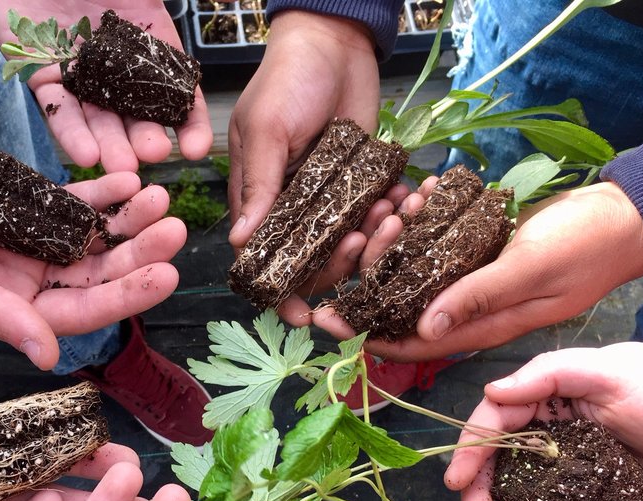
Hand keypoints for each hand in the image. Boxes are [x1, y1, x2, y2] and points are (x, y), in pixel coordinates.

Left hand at [0, 0, 212, 170]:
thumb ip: (158, 8)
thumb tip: (206, 13)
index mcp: (148, 44)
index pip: (176, 92)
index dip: (189, 122)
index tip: (197, 148)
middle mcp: (117, 67)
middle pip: (136, 112)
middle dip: (145, 137)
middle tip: (153, 155)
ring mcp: (81, 74)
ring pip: (98, 118)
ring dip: (111, 145)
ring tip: (121, 167)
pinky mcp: (42, 77)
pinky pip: (58, 110)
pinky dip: (71, 133)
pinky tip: (86, 155)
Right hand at [0, 127, 185, 369]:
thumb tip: (50, 356)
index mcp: (4, 312)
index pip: (79, 313)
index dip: (125, 296)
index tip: (167, 273)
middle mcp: (22, 283)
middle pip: (95, 274)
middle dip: (136, 253)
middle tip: (175, 228)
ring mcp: (24, 242)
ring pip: (89, 238)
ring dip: (126, 221)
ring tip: (159, 196)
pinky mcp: (20, 204)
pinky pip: (69, 201)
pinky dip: (99, 192)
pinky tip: (128, 179)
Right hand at [227, 11, 407, 324]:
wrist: (336, 42)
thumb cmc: (288, 80)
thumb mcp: (268, 130)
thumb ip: (258, 186)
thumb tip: (240, 242)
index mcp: (259, 201)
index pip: (265, 261)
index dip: (281, 293)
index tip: (304, 315)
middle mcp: (293, 209)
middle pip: (313, 263)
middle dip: (338, 264)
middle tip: (359, 240)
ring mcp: (330, 199)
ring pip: (350, 245)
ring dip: (372, 240)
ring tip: (389, 213)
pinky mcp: (361, 185)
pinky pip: (376, 215)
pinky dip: (391, 214)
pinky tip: (403, 197)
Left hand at [317, 182, 642, 361]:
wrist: (626, 216)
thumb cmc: (586, 246)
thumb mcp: (530, 269)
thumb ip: (478, 297)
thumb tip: (424, 329)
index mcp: (483, 326)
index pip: (414, 344)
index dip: (369, 336)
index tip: (330, 320)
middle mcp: (473, 309)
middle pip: (406, 305)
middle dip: (376, 274)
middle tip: (368, 231)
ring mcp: (477, 280)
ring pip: (419, 271)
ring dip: (399, 240)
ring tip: (396, 204)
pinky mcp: (482, 253)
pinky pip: (440, 243)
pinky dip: (425, 220)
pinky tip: (421, 191)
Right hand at [442, 339, 642, 500]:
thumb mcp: (611, 373)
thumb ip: (549, 375)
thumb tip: (491, 391)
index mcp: (552, 397)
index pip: (497, 422)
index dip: (471, 451)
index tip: (455, 482)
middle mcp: (558, 434)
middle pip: (506, 467)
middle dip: (484, 496)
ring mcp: (580, 470)